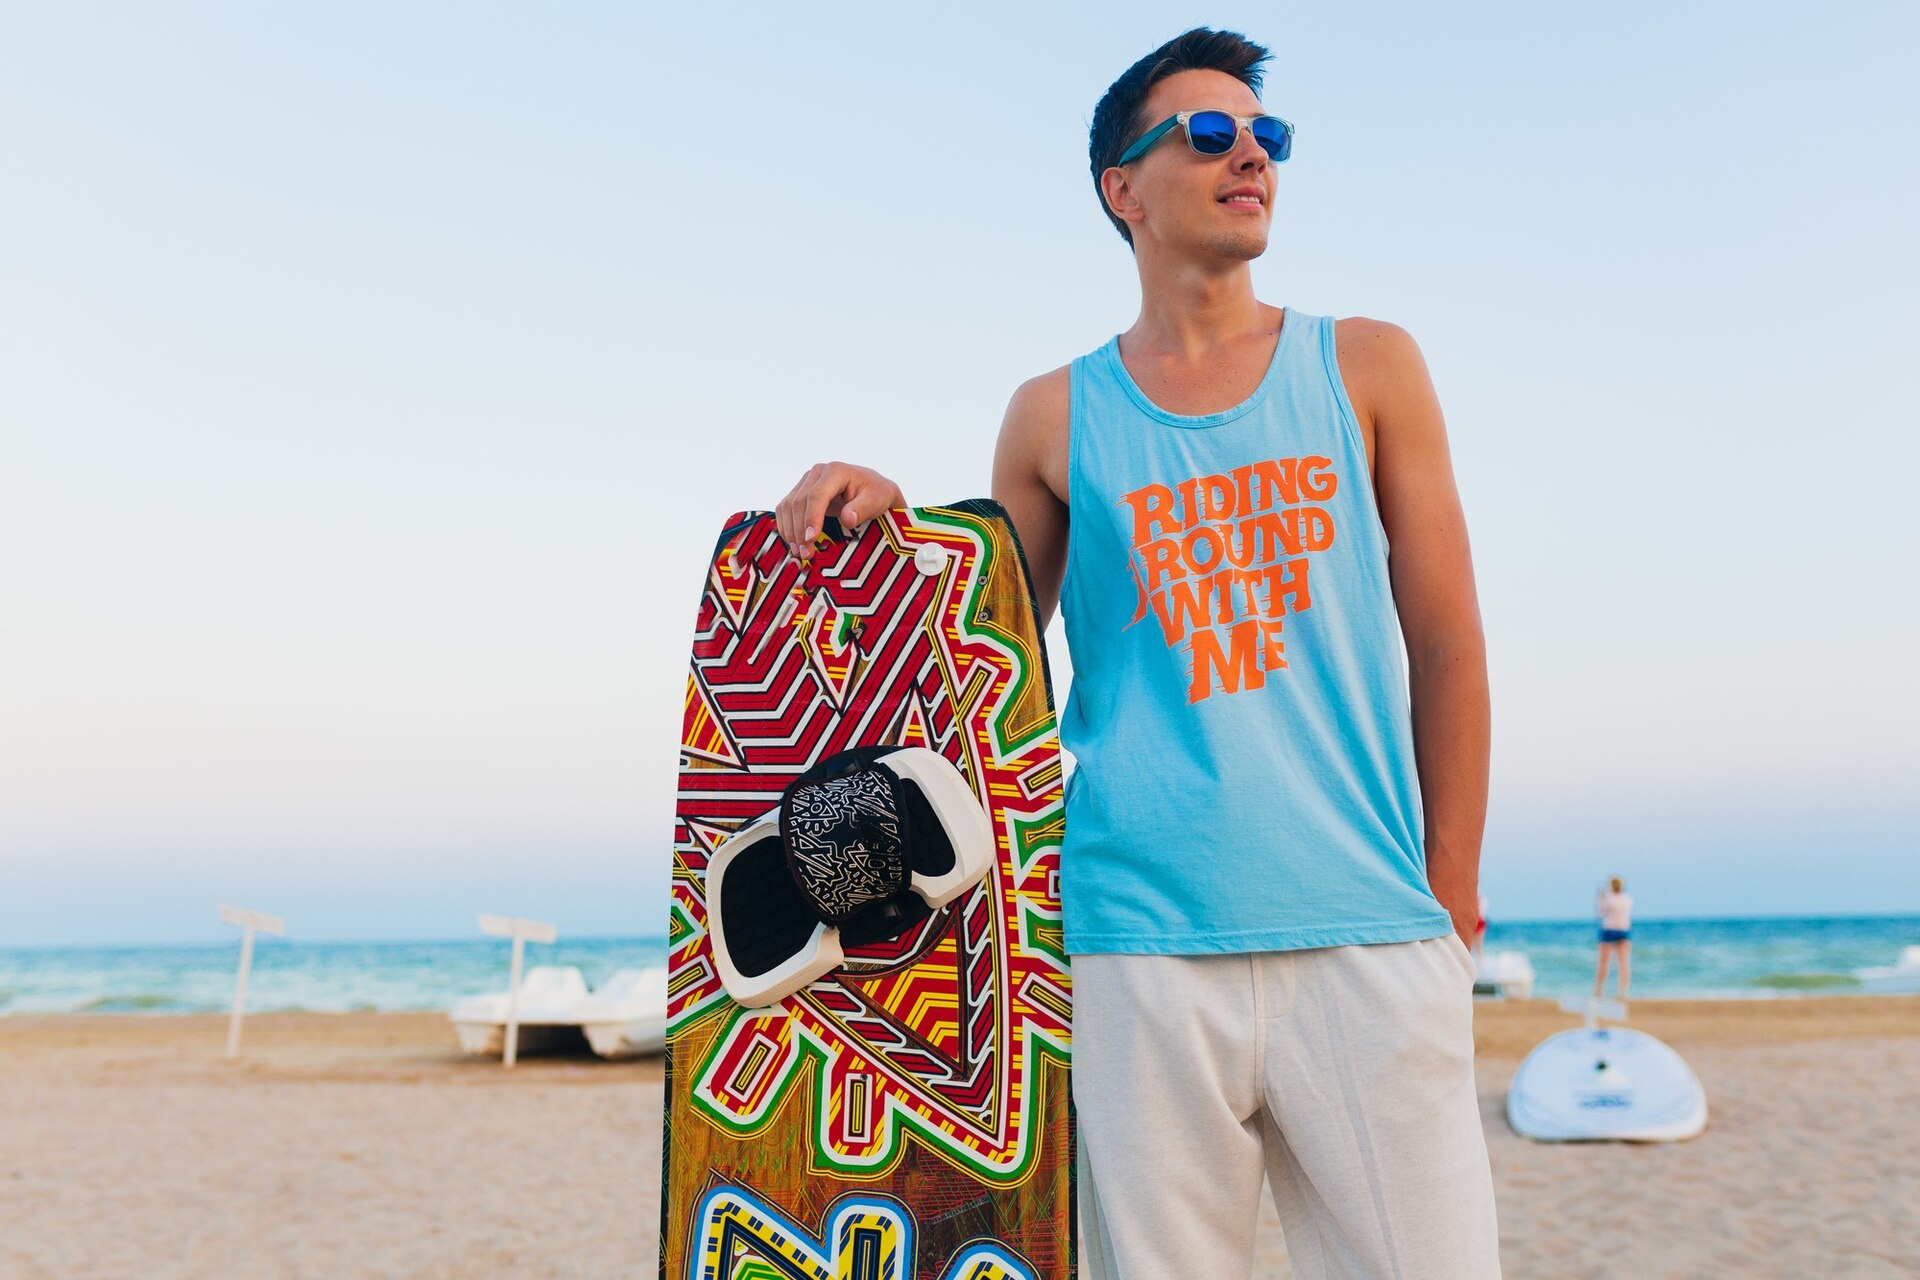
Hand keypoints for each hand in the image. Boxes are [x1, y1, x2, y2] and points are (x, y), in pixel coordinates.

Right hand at [775, 462, 904, 560]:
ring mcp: (807, 481)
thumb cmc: (876, 494)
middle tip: (805, 553)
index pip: (817, 495)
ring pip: (788, 506)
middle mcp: (817, 473)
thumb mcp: (876, 501)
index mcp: (836, 471)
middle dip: (799, 530)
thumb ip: (862, 509)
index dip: (811, 518)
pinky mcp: (801, 491)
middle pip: (799, 502)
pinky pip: (786, 509)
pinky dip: (787, 526)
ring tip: (799, 552)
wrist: (873, 489)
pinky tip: (793, 542)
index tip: (811, 539)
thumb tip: (848, 519)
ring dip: (790, 531)